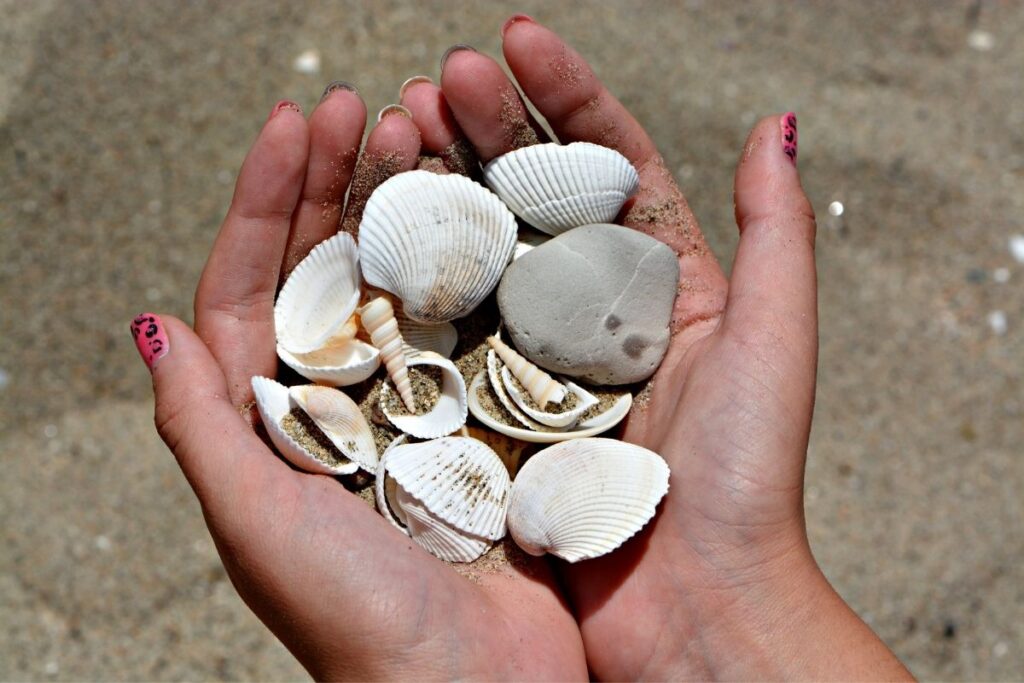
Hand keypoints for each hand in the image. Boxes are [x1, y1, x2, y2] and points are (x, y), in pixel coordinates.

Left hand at [133, 88, 585, 678]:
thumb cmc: (359, 627)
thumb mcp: (258, 524)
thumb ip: (204, 427)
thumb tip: (148, 325)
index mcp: (275, 421)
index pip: (253, 287)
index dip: (264, 201)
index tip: (294, 125)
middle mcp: (341, 404)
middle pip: (326, 269)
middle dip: (335, 183)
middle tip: (359, 108)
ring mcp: (416, 405)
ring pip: (401, 282)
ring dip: (406, 207)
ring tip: (421, 136)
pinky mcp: (482, 418)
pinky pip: (473, 324)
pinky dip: (477, 265)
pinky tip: (488, 214)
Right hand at [427, 16, 909, 678]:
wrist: (690, 611)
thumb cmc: (744, 485)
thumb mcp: (773, 342)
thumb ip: (777, 231)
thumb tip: (779, 126)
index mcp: (662, 285)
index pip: (611, 163)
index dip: (565, 95)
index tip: (515, 39)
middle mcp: (593, 313)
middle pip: (533, 197)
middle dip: (487, 127)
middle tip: (437, 77)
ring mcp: (535, 358)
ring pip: (481, 252)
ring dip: (441, 185)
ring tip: (396, 126)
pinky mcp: (492, 408)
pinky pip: (448, 329)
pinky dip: (415, 275)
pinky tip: (378, 226)